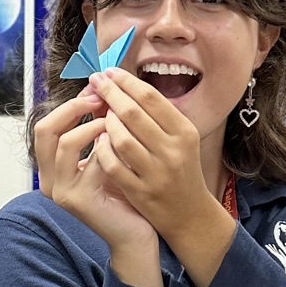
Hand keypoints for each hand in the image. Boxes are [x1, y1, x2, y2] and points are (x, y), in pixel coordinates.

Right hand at [34, 91, 160, 276]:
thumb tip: (99, 90)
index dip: (70, 103)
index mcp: (52, 166)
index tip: (96, 88)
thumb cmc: (123, 194)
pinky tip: (124, 142)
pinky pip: (90, 162)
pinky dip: (107, 147)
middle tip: (99, 97)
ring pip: (65, 143)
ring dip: (91, 125)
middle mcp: (49, 179)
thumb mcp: (106, 153)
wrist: (134, 233)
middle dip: (72, 108)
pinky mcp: (77, 200)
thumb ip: (97, 127)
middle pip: (44, 129)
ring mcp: (60, 191)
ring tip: (114, 120)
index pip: (47, 125)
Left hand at [84, 69, 212, 235]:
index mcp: (185, 132)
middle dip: (110, 93)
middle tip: (95, 82)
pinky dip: (102, 149)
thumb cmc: (181, 169)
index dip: (126, 82)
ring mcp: (157, 173)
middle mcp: (173, 151)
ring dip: (106, 122)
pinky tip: (99, 140)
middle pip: (133, 113)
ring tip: (100, 113)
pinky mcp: (141, 192)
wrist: (190, 214)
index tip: (109, 72)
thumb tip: (125, 85)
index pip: (151, 97)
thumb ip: (158, 115)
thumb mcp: (181, 139)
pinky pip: (113, 165)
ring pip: (121, 139)